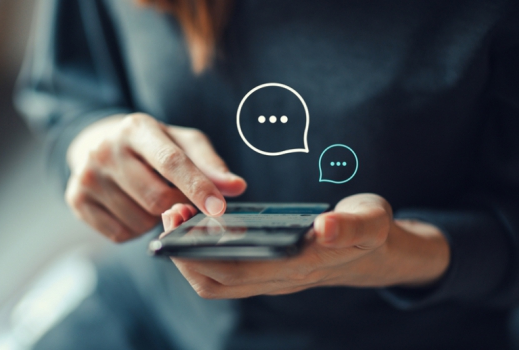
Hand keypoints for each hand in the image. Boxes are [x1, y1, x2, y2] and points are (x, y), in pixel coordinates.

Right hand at [65, 113, 246, 241]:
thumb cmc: (155, 147)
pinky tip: (130, 207)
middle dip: (176, 206)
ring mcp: (87, 175)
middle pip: (157, 199)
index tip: (219, 209)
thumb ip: (211, 165)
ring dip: (154, 219)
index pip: (172, 161)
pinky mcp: (76, 199)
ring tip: (147, 197)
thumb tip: (236, 187)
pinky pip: (119, 234)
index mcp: (136, 128)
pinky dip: (133, 229)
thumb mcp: (184, 144)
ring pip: (139, 221)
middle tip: (176, 197)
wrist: (100, 146)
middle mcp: (106, 148)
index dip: (198, 187)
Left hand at [161, 194, 449, 298]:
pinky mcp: (266, 273)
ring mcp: (271, 280)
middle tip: (171, 211)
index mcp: (299, 266)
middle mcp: (279, 280)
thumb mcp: (371, 220)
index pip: (238, 270)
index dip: (202, 251)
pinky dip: (202, 255)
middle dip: (184, 251)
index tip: (181, 219)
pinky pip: (223, 274)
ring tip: (178, 216)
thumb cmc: (369, 231)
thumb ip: (352, 225)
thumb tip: (326, 228)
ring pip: (216, 282)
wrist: (375, 253)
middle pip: (216, 280)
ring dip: (189, 255)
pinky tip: (198, 226)